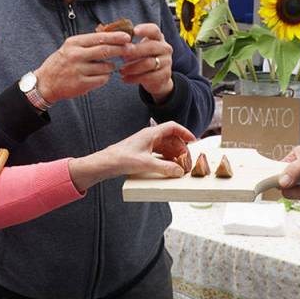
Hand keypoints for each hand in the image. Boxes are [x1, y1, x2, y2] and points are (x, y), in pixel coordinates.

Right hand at [33, 31, 131, 103]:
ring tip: (106, 66)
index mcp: (74, 43)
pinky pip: (102, 79)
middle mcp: (76, 55)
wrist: (46, 82)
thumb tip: (111, 35)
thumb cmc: (62, 62)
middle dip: (121, 49)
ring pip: (106, 67)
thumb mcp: (70, 47)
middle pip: (105, 51)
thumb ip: (88, 42)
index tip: (127, 36)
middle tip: (131, 49)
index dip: (115, 37)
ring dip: (111, 66)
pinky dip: (105, 77)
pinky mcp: (81, 84)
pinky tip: (100, 76)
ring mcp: (78, 70)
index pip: (99, 38)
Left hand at [68, 121, 192, 191]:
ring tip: (180, 165)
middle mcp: (150, 136)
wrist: (106, 163)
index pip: (173, 127)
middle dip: (181, 148)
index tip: (193, 141)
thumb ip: (165, 168)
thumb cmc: (122, 159)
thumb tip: (178, 171)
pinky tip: (169, 166)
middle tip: (186, 161)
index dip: (185, 132)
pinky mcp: (143, 152)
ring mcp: (146, 144)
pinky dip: (167, 158)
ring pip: (166, 146)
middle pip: (171, 138)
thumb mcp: (146, 164)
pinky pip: (160, 152)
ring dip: (174, 154)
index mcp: (151, 133)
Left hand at [118, 23, 173, 101]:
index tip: (134, 31)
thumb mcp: (137, 48)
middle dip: (136, 50)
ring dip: (133, 67)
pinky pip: (149, 76)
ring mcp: (167, 62)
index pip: (154, 30)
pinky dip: (135, 78)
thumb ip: (126, 41)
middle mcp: (165, 48)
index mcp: (158, 38)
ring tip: (121, 70)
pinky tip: (125, 79)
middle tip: (123, 54)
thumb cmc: (142, 58)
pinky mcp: (165, 75)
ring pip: (149, 63)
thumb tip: (106, 34)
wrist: (157, 78)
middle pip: (151, 47)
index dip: (144, 29)